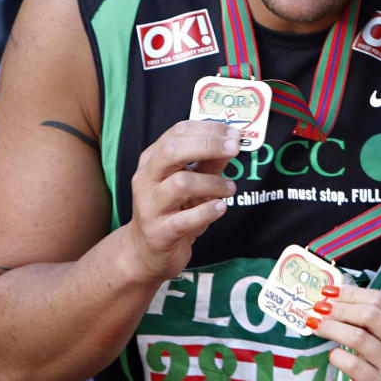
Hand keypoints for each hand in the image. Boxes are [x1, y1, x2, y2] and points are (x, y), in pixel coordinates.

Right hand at [124, 120, 238, 282]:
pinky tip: (220, 208)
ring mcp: (149, 206)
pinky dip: (207, 211)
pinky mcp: (159, 232)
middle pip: (173, 151)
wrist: (147, 251)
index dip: (208, 129)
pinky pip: (185, 219)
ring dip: (213, 183)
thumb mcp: (193, 181)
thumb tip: (233, 142)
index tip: (233, 133)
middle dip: (208, 145)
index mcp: (153, 159)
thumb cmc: (173, 209)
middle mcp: (146, 179)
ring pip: (181, 184)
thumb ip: (211, 162)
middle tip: (234, 148)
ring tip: (230, 188)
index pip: (178, 132)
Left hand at [309, 284, 380, 380]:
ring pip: (358, 338)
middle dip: (339, 308)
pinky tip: (332, 355)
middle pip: (369, 315)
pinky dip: (338, 356)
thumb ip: (377, 322)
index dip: (352, 293)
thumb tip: (338, 298)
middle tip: (319, 308)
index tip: (330, 291)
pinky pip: (353, 366)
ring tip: (316, 326)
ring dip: (332, 328)